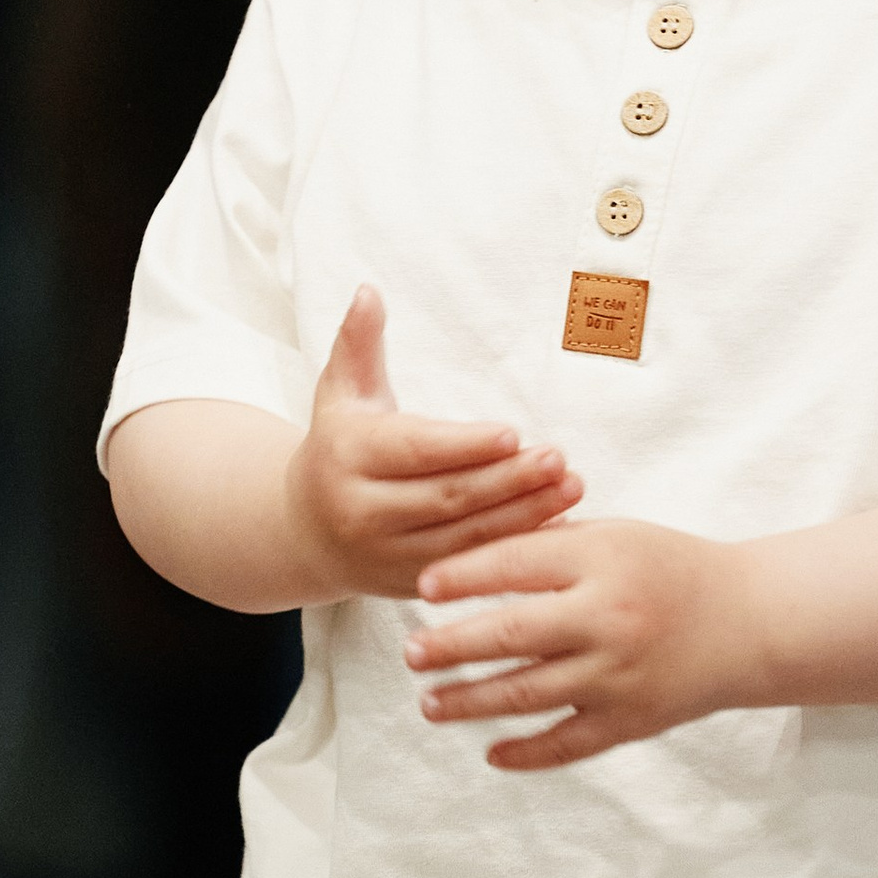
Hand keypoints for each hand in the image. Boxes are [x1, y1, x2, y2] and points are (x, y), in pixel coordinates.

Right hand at [285, 288, 579, 599]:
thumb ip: (358, 344)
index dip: (465, 445)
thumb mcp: (340, 393)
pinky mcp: (411, 586)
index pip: (415, 451)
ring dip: (524, 516)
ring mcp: (386, 556)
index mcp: (347, 458)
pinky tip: (555, 525)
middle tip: (559, 459)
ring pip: (465, 539)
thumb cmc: (338, 447)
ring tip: (571, 488)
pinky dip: (514, 549)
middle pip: (447, 498)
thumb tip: (368, 291)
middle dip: (508, 481)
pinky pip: (470, 568)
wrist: (305, 531)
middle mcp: (362, 512)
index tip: (513, 433)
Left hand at [406, 516, 753, 771]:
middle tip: (411, 653)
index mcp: (602, 561)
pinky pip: (566, 743)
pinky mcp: (632, 721)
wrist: (749, 622)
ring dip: (470, 701)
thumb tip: (464, 555)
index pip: (513, 565)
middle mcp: (608, 619)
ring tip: (430, 703)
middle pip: (510, 635)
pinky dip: (525, 753)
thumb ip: (548, 545)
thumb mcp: (614, 537)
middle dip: (450, 646)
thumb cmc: (669, 568)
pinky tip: (491, 751)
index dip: (461, 577)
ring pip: (526, 694)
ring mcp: (619, 675)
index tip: (421, 587)